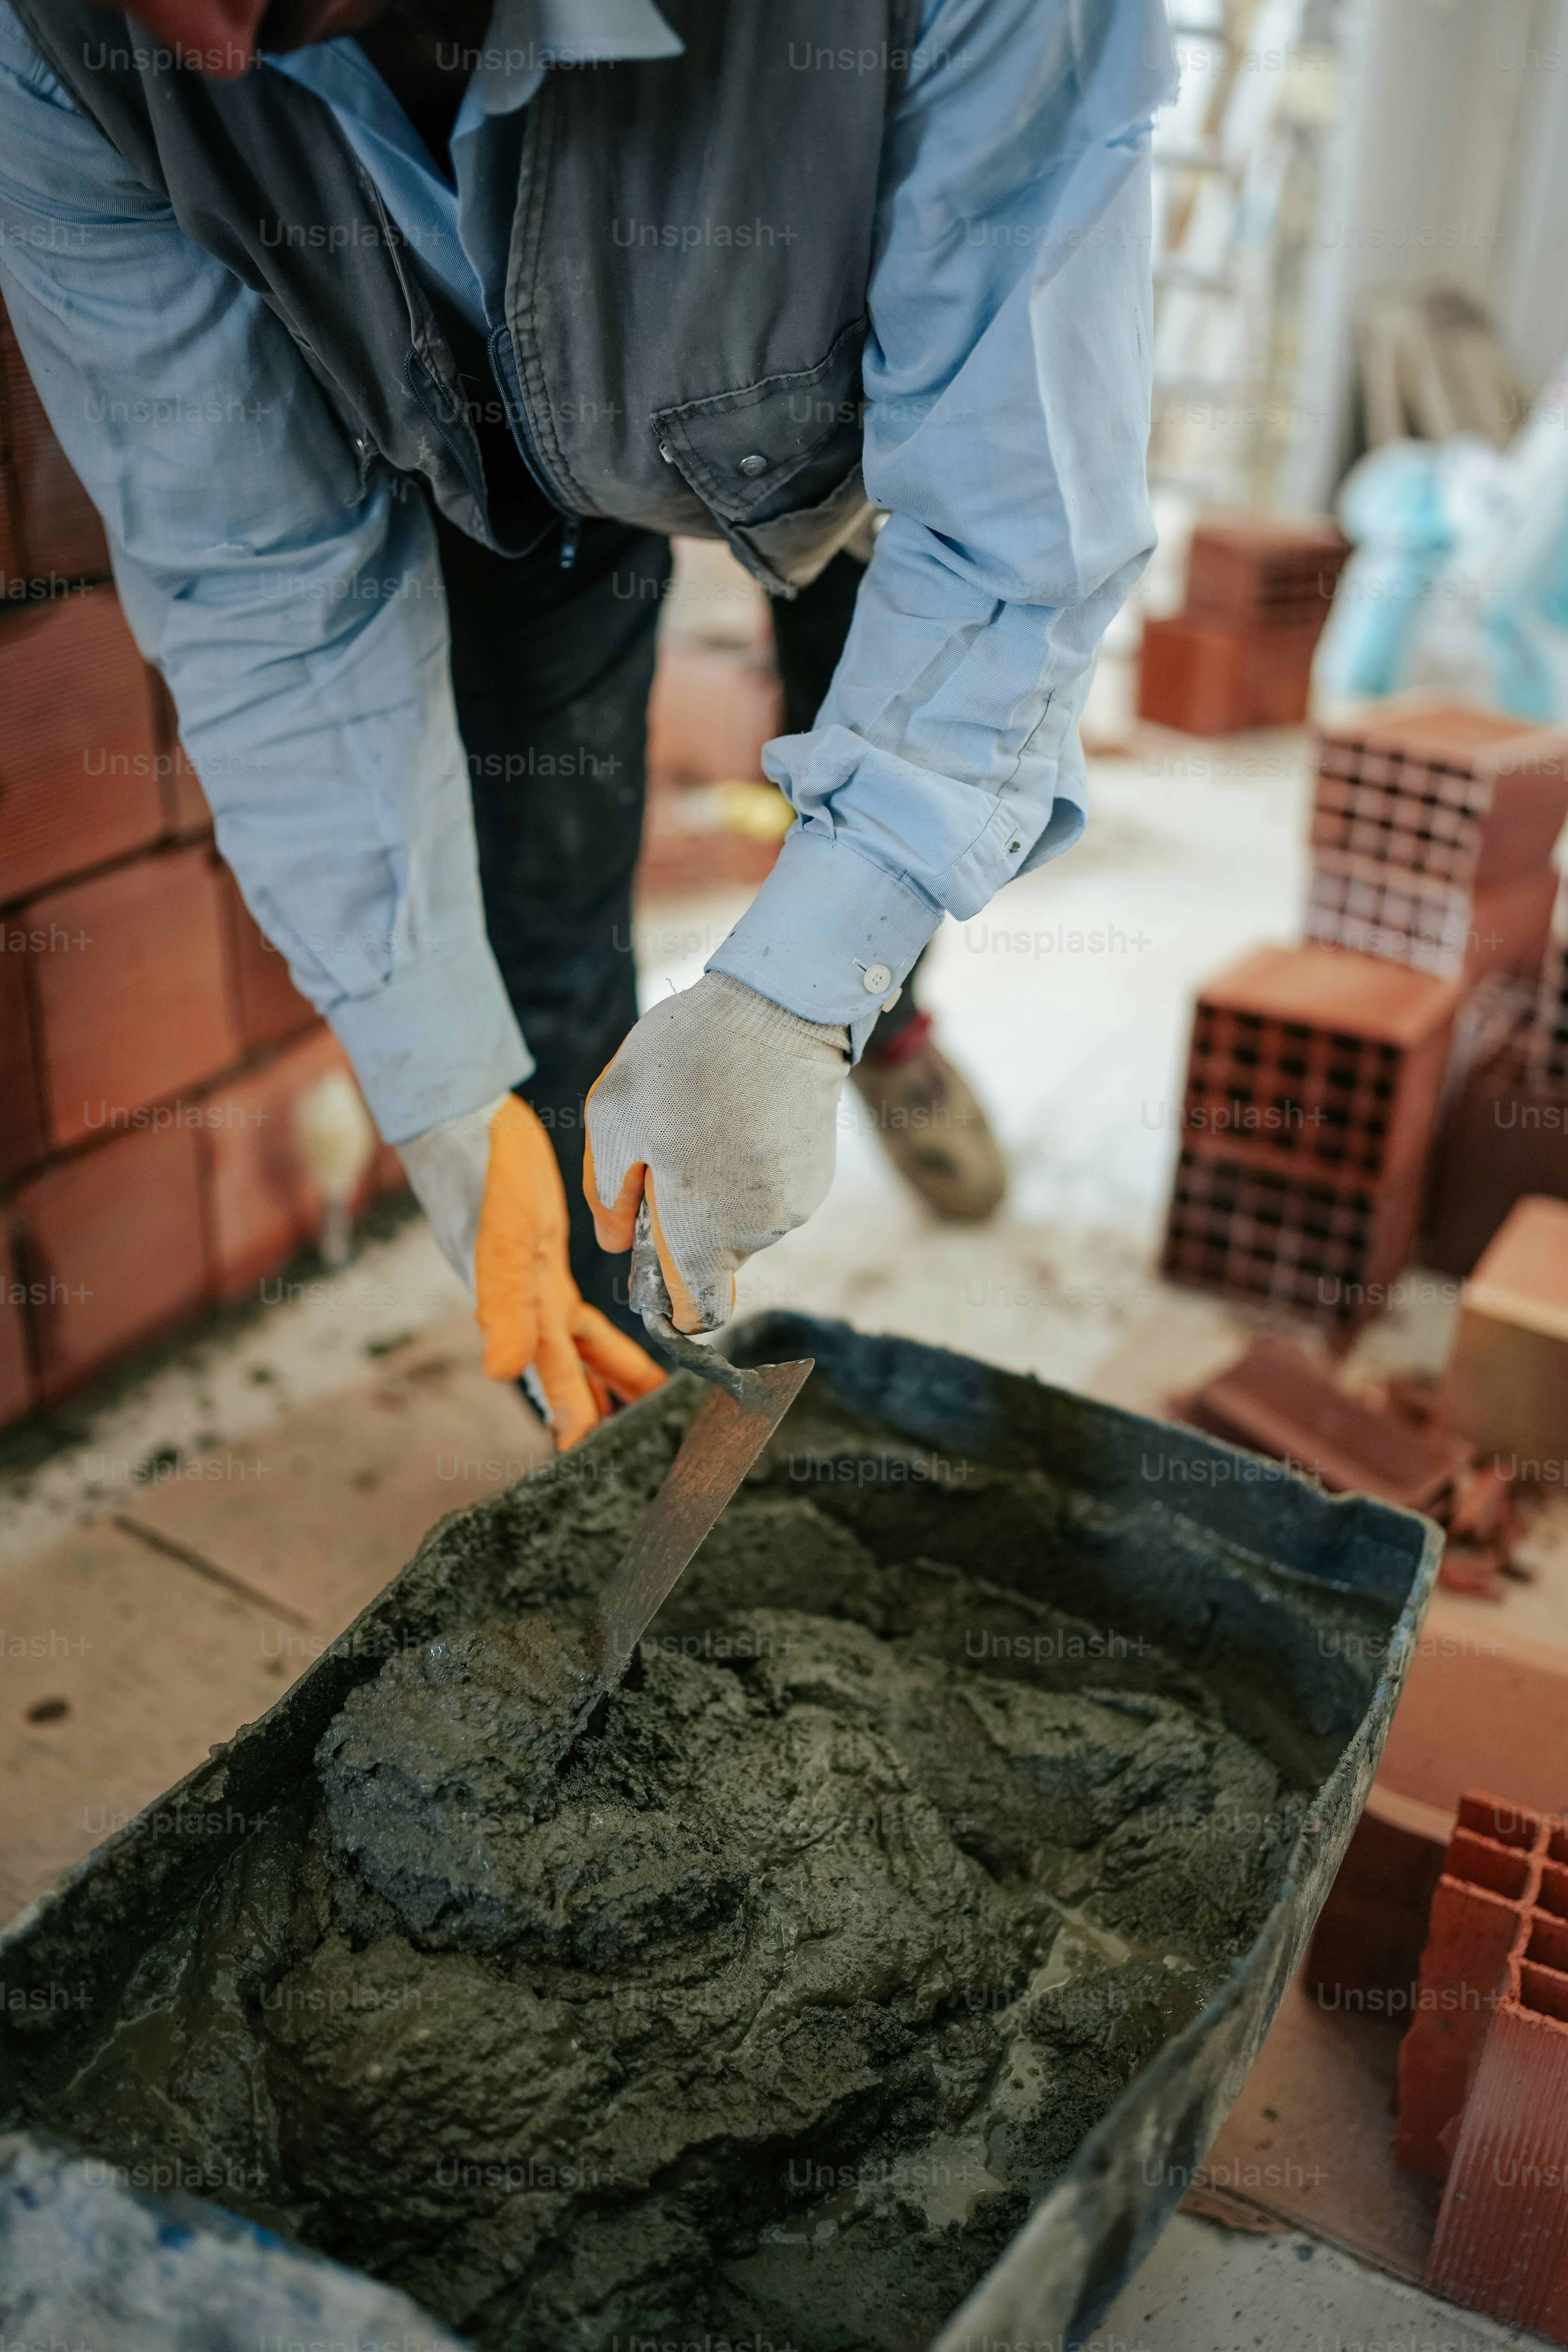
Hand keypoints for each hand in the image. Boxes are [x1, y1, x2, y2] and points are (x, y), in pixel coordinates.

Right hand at [400, 1095, 664, 1449]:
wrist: (470, 1122)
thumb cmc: (481, 1178)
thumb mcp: (497, 1240)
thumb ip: (501, 1306)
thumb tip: (502, 1372)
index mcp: (515, 1310)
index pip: (551, 1376)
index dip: (572, 1417)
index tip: (591, 1461)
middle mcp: (526, 1305)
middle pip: (572, 1370)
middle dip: (599, 1408)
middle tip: (638, 1448)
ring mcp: (537, 1283)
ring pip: (582, 1346)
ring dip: (612, 1377)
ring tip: (652, 1410)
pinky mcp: (547, 1258)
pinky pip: (581, 1312)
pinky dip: (603, 1336)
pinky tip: (628, 1348)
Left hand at [583, 972, 848, 1332]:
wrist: (781, 1005)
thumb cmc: (686, 1057)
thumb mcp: (613, 1116)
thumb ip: (606, 1194)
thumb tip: (616, 1243)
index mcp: (704, 1227)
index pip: (698, 1310)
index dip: (671, 1304)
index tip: (650, 1271)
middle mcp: (758, 1229)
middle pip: (713, 1258)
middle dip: (683, 1223)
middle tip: (662, 1152)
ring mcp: (796, 1203)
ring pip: (740, 1223)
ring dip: (715, 1192)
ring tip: (703, 1120)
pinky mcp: (817, 1174)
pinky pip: (769, 1194)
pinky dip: (747, 1171)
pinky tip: (737, 1116)